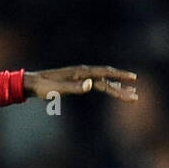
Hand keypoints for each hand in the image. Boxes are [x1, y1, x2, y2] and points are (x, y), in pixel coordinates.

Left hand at [23, 65, 137, 101]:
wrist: (33, 83)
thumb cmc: (44, 88)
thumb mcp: (58, 90)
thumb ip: (75, 88)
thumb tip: (91, 85)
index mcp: (81, 73)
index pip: (105, 75)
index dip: (120, 78)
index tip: (134, 81)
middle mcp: (84, 72)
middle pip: (108, 79)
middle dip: (123, 87)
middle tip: (135, 95)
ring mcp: (82, 76)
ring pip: (105, 81)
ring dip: (118, 88)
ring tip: (132, 94)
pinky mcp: (79, 81)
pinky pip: (98, 83)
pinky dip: (108, 86)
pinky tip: (114, 89)